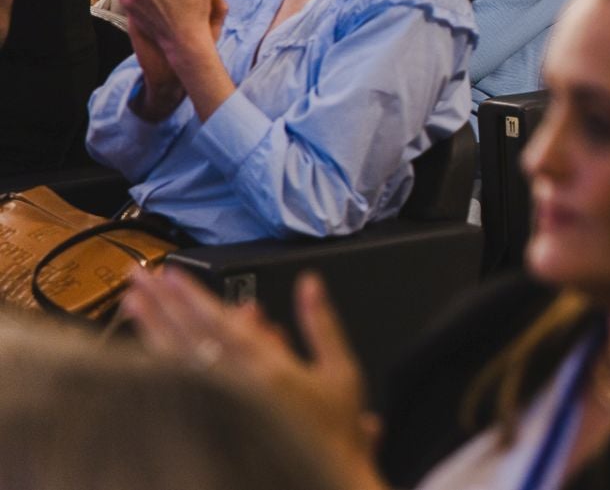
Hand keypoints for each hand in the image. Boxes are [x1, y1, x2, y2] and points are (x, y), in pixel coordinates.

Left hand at [126, 267, 380, 479]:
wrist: (323, 480)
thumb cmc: (333, 433)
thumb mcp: (342, 371)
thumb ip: (322, 323)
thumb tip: (309, 283)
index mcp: (270, 371)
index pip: (221, 325)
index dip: (194, 297)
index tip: (172, 275)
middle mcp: (237, 388)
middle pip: (190, 338)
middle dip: (163, 304)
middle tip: (140, 277)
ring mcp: (220, 408)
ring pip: (176, 362)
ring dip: (152, 330)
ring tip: (131, 303)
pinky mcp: (209, 424)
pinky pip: (177, 389)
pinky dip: (156, 365)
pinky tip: (141, 348)